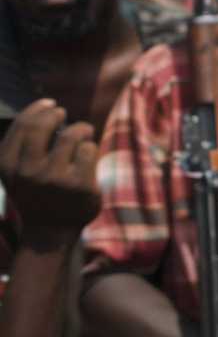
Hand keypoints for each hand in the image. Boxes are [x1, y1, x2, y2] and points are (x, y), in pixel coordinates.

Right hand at [0, 99, 99, 247]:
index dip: (38, 109)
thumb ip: (21, 145)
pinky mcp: (79, 185)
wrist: (50, 232)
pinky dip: (90, 147)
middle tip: (64, 113)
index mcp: (8, 167)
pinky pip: (89, 150)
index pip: (22, 125)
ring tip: (83, 132)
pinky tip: (87, 155)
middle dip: (56, 114)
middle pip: (43, 125)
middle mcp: (28, 172)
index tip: (50, 104)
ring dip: (81, 129)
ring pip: (72, 135)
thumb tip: (42, 108)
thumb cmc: (36, 194)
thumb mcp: (17, 173)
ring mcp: (54, 179)